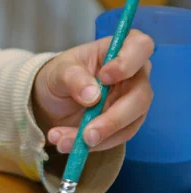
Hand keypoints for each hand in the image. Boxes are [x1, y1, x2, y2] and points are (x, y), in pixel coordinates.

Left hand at [33, 29, 153, 153]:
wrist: (51, 99)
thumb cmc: (60, 75)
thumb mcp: (59, 72)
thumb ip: (73, 78)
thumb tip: (92, 96)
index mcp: (120, 50)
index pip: (140, 47)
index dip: (128, 62)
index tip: (104, 77)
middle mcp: (133, 76)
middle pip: (140, 97)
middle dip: (113, 119)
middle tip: (87, 134)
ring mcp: (131, 102)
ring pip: (129, 124)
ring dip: (98, 138)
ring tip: (63, 142)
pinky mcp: (124, 125)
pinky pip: (115, 138)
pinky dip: (92, 146)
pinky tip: (67, 146)